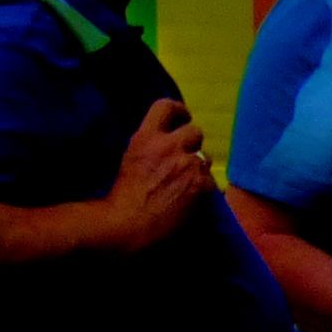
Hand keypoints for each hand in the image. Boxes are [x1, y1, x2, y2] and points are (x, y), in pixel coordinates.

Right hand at [93, 100, 214, 251]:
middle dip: (192, 143)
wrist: (128, 224)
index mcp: (146, 137)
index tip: (182, 117)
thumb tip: (163, 141)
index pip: (166, 106)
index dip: (178, 110)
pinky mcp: (201, 185)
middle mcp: (169, 146)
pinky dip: (202, 189)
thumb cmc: (121, 196)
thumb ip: (149, 145)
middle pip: (194, 131)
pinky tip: (190, 200)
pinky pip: (210, 181)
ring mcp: (187, 165)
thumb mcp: (130, 157)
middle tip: (185, 157)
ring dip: (198, 168)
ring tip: (187, 183)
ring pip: (205, 158)